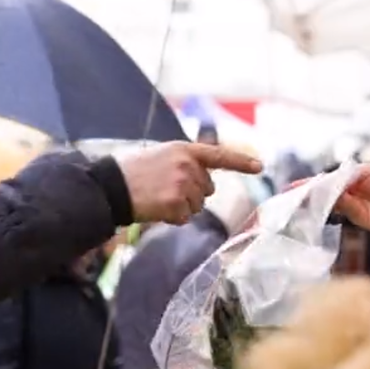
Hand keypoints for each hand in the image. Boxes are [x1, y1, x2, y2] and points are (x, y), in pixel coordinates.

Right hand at [118, 142, 262, 224]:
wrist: (110, 186)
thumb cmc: (131, 172)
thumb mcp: (161, 156)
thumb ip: (184, 163)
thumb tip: (204, 179)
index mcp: (184, 150)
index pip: (218, 155)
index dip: (240, 161)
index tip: (260, 166)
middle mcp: (187, 165)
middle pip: (207, 189)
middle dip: (191, 194)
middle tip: (164, 190)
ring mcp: (183, 185)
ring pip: (197, 206)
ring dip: (181, 207)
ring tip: (157, 198)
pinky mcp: (176, 203)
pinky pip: (184, 218)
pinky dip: (172, 218)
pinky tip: (155, 209)